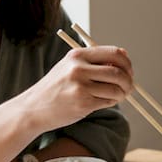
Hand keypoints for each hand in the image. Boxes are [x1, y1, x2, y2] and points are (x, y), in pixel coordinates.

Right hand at [19, 45, 133, 130]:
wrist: (33, 109)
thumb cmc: (55, 88)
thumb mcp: (70, 67)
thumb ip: (94, 61)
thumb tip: (124, 57)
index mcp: (77, 55)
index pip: (114, 53)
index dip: (126, 63)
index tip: (128, 71)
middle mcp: (79, 68)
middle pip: (118, 71)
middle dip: (128, 81)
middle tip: (128, 87)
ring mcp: (80, 86)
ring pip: (116, 88)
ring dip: (122, 94)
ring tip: (117, 96)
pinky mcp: (83, 103)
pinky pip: (108, 101)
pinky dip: (112, 102)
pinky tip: (105, 102)